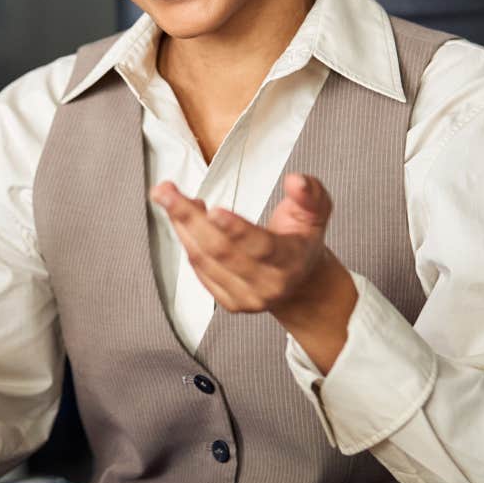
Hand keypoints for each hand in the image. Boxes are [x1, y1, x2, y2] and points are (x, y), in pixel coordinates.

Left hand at [151, 173, 357, 370]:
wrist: (300, 284)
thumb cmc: (302, 241)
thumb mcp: (317, 213)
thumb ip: (309, 194)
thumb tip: (296, 180)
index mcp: (291, 261)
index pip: (261, 247)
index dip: (236, 229)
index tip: (213, 209)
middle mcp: (267, 285)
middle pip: (221, 251)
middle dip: (189, 218)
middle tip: (165, 192)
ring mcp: (245, 297)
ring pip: (204, 259)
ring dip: (181, 225)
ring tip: (169, 196)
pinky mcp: (228, 302)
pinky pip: (199, 268)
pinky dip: (186, 239)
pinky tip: (182, 217)